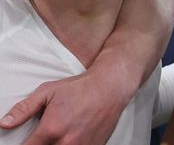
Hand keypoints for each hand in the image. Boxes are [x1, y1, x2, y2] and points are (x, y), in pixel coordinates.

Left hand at [0, 69, 131, 144]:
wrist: (110, 87)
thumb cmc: (79, 88)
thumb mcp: (47, 92)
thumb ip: (24, 109)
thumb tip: (5, 123)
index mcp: (51, 129)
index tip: (29, 141)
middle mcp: (66, 142)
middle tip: (48, 135)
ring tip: (60, 135)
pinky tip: (73, 137)